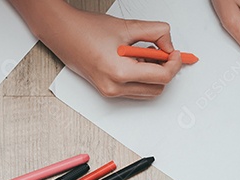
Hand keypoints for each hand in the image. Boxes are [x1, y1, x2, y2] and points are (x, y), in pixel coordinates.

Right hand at [40, 7, 182, 98]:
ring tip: (143, 53)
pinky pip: (134, 90)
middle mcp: (115, 88)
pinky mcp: (107, 91)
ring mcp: (110, 92)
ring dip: (153, 75)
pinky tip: (135, 60)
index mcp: (120, 73)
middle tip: (162, 51)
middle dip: (164, 70)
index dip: (174, 63)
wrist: (63, 35)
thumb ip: (155, 33)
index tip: (175, 52)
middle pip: (157, 88)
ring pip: (147, 92)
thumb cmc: (87, 31)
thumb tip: (168, 43)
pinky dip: (141, 77)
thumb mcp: (127, 27)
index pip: (162, 76)